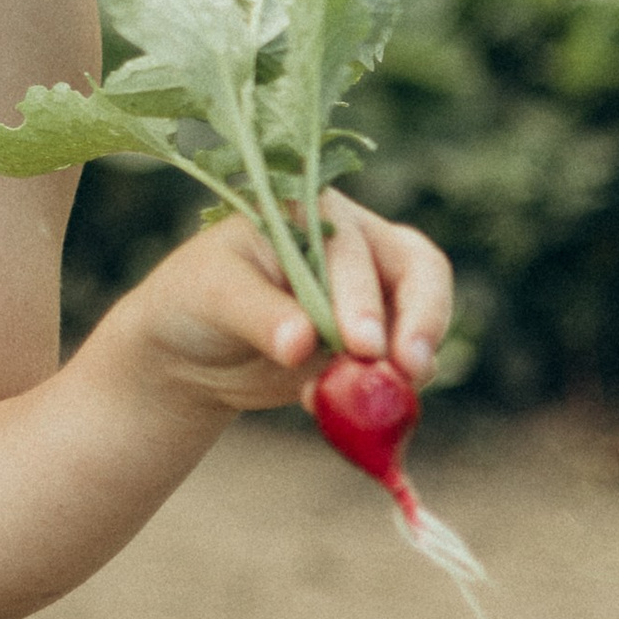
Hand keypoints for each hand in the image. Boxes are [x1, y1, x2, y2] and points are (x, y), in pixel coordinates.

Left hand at [110, 193, 452, 422]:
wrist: (193, 352)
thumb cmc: (195, 300)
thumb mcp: (212, 295)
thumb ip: (259, 313)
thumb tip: (303, 342)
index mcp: (312, 211)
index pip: (355, 246)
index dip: (362, 295)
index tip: (360, 345)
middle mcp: (355, 241)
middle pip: (417, 271)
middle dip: (417, 321)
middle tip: (408, 371)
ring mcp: (375, 291)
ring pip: (425, 315)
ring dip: (414, 359)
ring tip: (391, 394)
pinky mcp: (379, 341)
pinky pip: (408, 362)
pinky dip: (396, 387)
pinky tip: (355, 407)